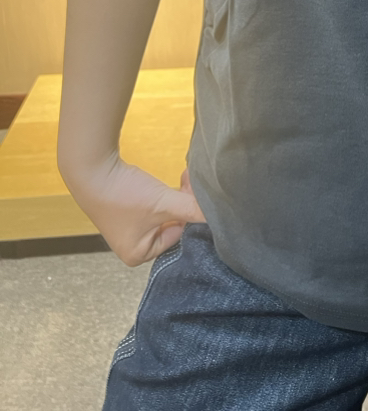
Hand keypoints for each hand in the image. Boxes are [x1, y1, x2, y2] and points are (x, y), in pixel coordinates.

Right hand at [61, 155, 207, 265]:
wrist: (93, 169)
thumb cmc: (124, 194)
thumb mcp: (163, 203)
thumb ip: (191, 210)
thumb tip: (217, 214)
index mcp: (138, 255)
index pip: (178, 237)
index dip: (188, 215)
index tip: (194, 195)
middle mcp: (132, 246)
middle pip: (172, 225)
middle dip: (184, 203)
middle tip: (189, 183)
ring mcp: (128, 228)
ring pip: (166, 212)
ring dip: (177, 195)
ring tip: (184, 178)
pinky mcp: (126, 210)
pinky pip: (155, 204)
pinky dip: (164, 192)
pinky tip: (172, 179)